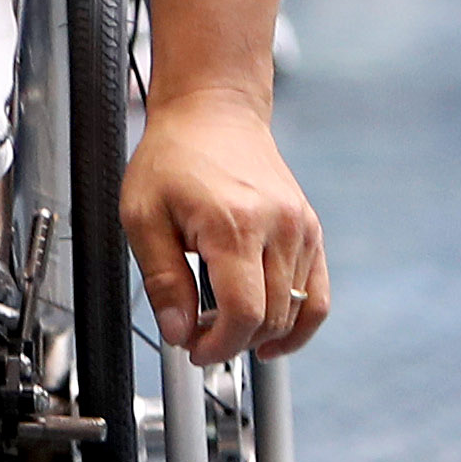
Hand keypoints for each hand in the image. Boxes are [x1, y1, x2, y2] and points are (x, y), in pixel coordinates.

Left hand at [120, 87, 326, 363]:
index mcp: (234, 225)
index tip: (195, 349)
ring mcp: (301, 229)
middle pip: (270, 318)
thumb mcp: (143, 216)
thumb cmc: (173, 158)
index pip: (244, 313)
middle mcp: (278, 228)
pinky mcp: (311, 230)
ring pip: (295, 311)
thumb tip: (179, 333)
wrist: (213, 112)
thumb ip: (162, 280)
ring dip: (262, 334)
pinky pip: (317, 294)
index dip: (219, 345)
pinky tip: (271, 336)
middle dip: (234, 341)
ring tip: (228, 330)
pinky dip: (299, 323)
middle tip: (201, 338)